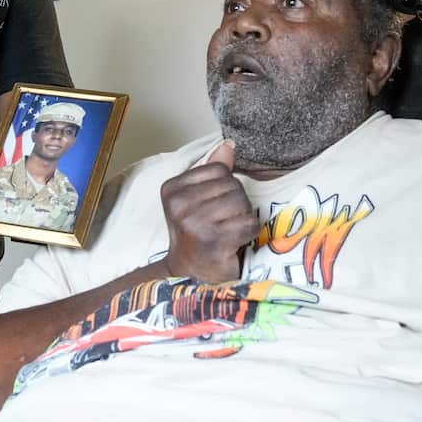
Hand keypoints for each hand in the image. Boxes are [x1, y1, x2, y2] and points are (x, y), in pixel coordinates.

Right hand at [160, 140, 258, 282]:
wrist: (190, 276)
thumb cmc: (198, 236)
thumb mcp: (198, 199)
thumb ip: (212, 172)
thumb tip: (228, 145)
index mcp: (171, 190)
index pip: (219, 169)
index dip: (226, 187)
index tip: (213, 208)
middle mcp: (179, 205)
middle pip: (233, 185)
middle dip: (237, 204)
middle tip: (222, 223)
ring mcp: (194, 223)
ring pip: (243, 203)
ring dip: (243, 219)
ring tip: (228, 232)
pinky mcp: (213, 241)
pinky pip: (249, 224)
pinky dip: (249, 234)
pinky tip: (234, 243)